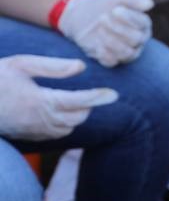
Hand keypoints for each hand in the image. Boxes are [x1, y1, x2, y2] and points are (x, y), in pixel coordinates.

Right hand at [0, 55, 117, 140]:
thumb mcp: (22, 64)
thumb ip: (53, 67)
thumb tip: (81, 67)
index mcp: (39, 100)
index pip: (79, 100)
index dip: (99, 97)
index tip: (114, 94)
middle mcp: (38, 119)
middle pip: (78, 116)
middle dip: (89, 105)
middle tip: (96, 94)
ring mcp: (33, 130)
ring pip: (68, 128)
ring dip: (78, 116)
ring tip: (79, 101)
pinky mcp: (28, 136)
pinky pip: (56, 134)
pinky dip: (65, 124)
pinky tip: (62, 112)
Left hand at [58, 0, 153, 67]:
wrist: (83, 17)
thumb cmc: (104, 5)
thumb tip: (150, 4)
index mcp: (143, 23)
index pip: (143, 23)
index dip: (129, 18)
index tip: (115, 10)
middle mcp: (139, 38)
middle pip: (136, 39)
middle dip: (118, 29)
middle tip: (102, 18)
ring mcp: (127, 50)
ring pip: (126, 53)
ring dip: (111, 41)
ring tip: (99, 30)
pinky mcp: (112, 59)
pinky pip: (113, 62)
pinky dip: (105, 55)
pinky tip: (98, 45)